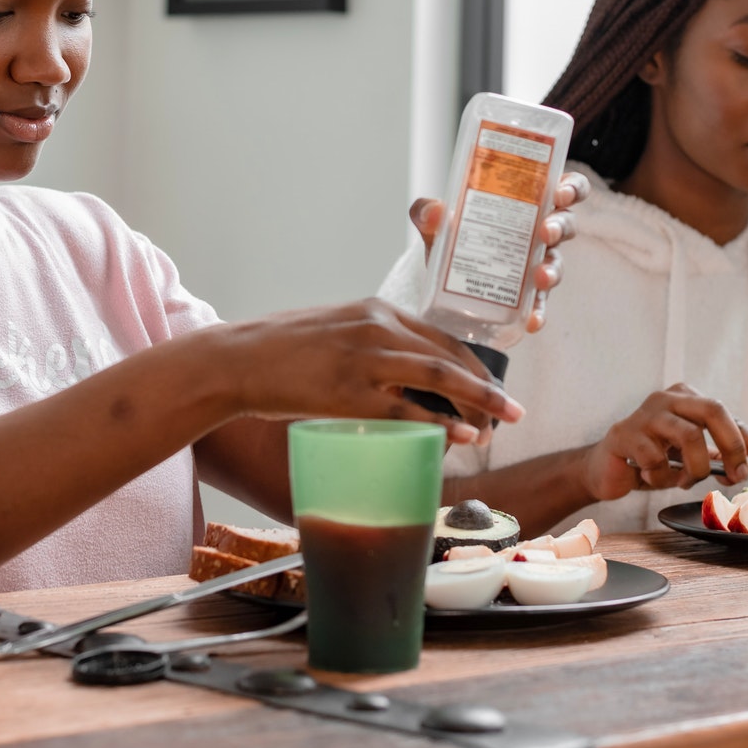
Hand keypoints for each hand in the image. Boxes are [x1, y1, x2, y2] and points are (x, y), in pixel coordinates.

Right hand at [211, 299, 524, 445]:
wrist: (236, 360)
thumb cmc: (280, 352)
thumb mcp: (333, 332)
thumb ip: (367, 347)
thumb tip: (393, 378)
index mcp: (374, 311)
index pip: (439, 335)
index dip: (472, 365)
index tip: (491, 386)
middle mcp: (376, 328)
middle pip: (449, 355)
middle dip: (486, 386)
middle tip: (511, 411)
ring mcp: (364, 359)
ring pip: (438, 377)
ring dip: (476, 403)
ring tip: (498, 426)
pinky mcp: (349, 393)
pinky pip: (406, 410)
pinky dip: (440, 423)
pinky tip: (461, 436)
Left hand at [409, 169, 591, 332]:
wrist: (442, 276)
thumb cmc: (454, 235)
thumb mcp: (439, 221)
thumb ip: (429, 212)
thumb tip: (430, 211)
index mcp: (529, 202)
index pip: (565, 188)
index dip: (571, 188)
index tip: (560, 192)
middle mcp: (539, 231)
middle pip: (565, 224)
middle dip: (560, 226)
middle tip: (546, 231)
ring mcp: (536, 264)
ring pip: (557, 263)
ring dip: (553, 270)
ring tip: (540, 277)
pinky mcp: (526, 295)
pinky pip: (539, 303)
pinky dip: (538, 311)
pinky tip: (532, 321)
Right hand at [578, 383, 747, 500]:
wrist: (607, 469)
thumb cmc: (654, 458)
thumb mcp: (693, 455)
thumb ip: (724, 456)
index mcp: (688, 397)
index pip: (731, 417)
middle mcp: (668, 398)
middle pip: (714, 410)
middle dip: (732, 446)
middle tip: (735, 476)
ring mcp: (645, 414)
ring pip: (689, 436)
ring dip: (694, 468)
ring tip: (683, 479)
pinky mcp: (625, 433)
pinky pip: (656, 460)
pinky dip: (661, 478)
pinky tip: (651, 477)